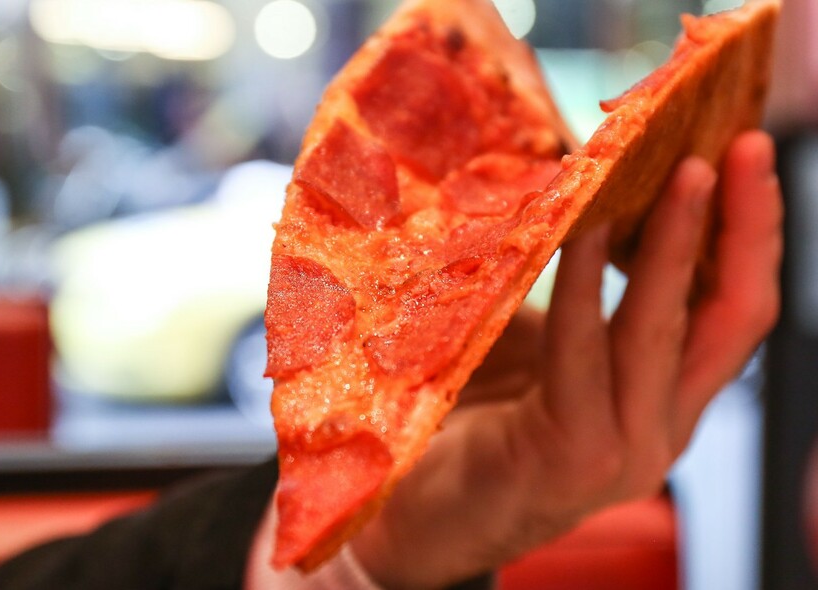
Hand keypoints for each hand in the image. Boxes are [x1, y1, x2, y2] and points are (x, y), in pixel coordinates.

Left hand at [349, 130, 782, 588]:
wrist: (411, 509)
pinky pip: (585, 353)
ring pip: (667, 331)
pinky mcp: (572, 456)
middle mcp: (659, 425)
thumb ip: (577, 287)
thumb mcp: (543, 337)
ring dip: (676, 244)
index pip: (731, 310)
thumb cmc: (472, 410)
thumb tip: (582, 184)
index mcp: (659, 395)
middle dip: (746, 226)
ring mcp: (624, 449)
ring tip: (685, 170)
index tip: (747, 150)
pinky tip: (585, 227)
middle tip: (747, 145)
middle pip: (730, 318)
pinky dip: (585, 285)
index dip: (752, 232)